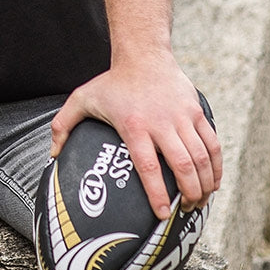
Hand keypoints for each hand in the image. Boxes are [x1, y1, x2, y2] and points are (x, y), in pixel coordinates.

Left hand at [49, 54, 221, 220]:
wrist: (144, 55)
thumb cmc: (112, 81)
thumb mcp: (82, 99)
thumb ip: (63, 126)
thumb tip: (53, 155)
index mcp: (134, 125)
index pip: (148, 166)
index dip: (157, 193)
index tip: (161, 214)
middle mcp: (161, 123)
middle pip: (183, 165)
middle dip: (188, 194)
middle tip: (185, 211)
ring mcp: (183, 117)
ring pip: (202, 157)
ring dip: (204, 184)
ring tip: (199, 202)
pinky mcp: (197, 112)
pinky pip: (213, 144)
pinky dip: (216, 166)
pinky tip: (213, 183)